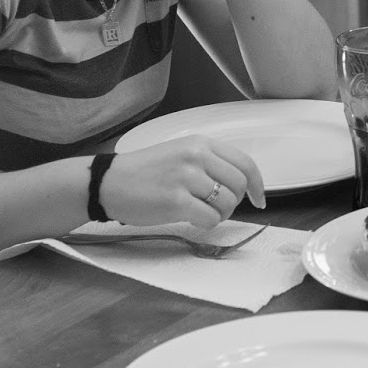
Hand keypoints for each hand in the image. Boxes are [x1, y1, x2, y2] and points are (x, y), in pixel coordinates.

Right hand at [98, 135, 265, 229]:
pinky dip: (206, 224)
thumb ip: (209, 164)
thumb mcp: (180, 154)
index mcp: (201, 143)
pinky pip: (210, 219)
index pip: (244, 163)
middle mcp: (197, 156)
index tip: (259, 198)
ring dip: (218, 215)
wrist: (109, 182)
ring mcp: (187, 178)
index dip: (257, 184)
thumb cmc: (143, 172)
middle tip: (218, 210)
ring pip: (227, 204)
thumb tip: (238, 186)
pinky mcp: (176, 201)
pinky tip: (191, 219)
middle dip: (235, 203)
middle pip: (239, 185)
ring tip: (200, 213)